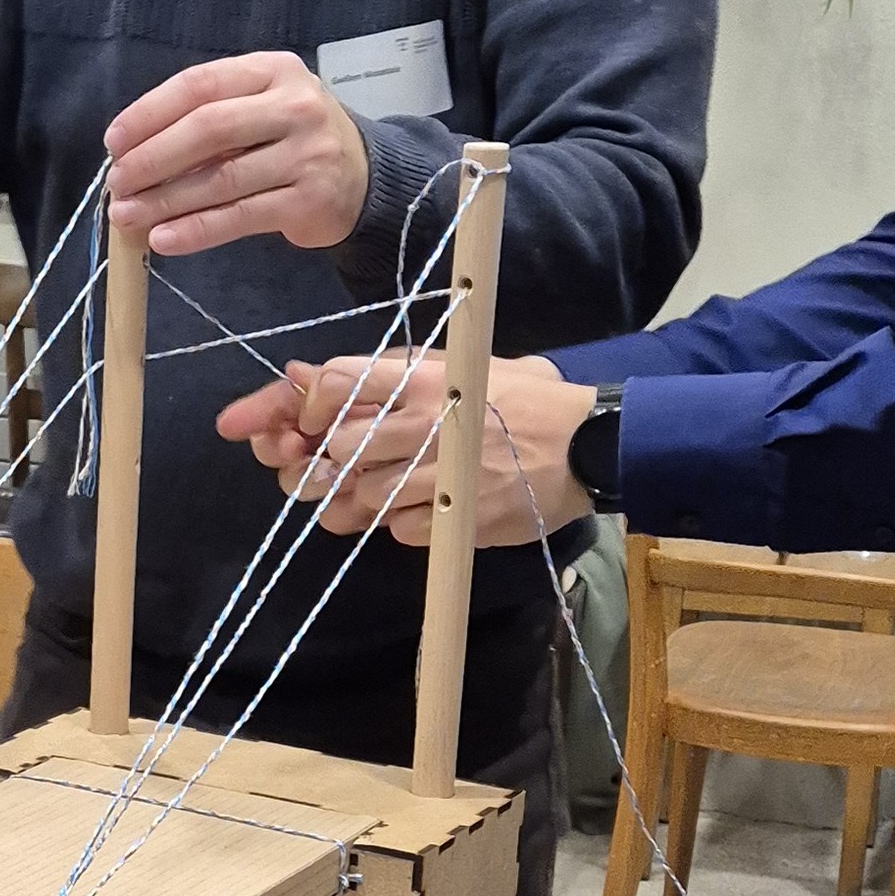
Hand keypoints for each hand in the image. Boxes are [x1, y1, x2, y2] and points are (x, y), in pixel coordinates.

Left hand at [103, 52, 368, 255]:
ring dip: (165, 200)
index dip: (150, 112)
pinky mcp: (309, 201)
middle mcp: (295, 106)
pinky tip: (163, 240)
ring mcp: (306, 154)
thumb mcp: (260, 107)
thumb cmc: (292, 137)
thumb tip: (132, 152)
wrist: (365, 176)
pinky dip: (196, 230)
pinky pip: (240, 217)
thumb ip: (208, 117)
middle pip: (209, 129)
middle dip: (152, 158)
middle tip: (117, 184)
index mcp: (272, 71)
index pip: (200, 85)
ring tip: (127, 216)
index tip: (114, 141)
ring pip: (221, 179)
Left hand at [217, 352, 592, 546]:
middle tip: (339, 465)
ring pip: (362, 495)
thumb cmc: (521, 399)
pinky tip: (425, 509)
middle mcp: (424, 424)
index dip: (307, 405)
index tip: (308, 421)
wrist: (588, 445)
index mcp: (422, 378)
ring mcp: (440, 475)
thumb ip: (386, 371)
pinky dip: (401, 525)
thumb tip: (306, 374)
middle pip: (339, 448)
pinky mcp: (457, 520)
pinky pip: (400, 530)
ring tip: (386, 489)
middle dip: (329, 461)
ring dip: (361, 498)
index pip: (334, 383)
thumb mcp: (458, 365)